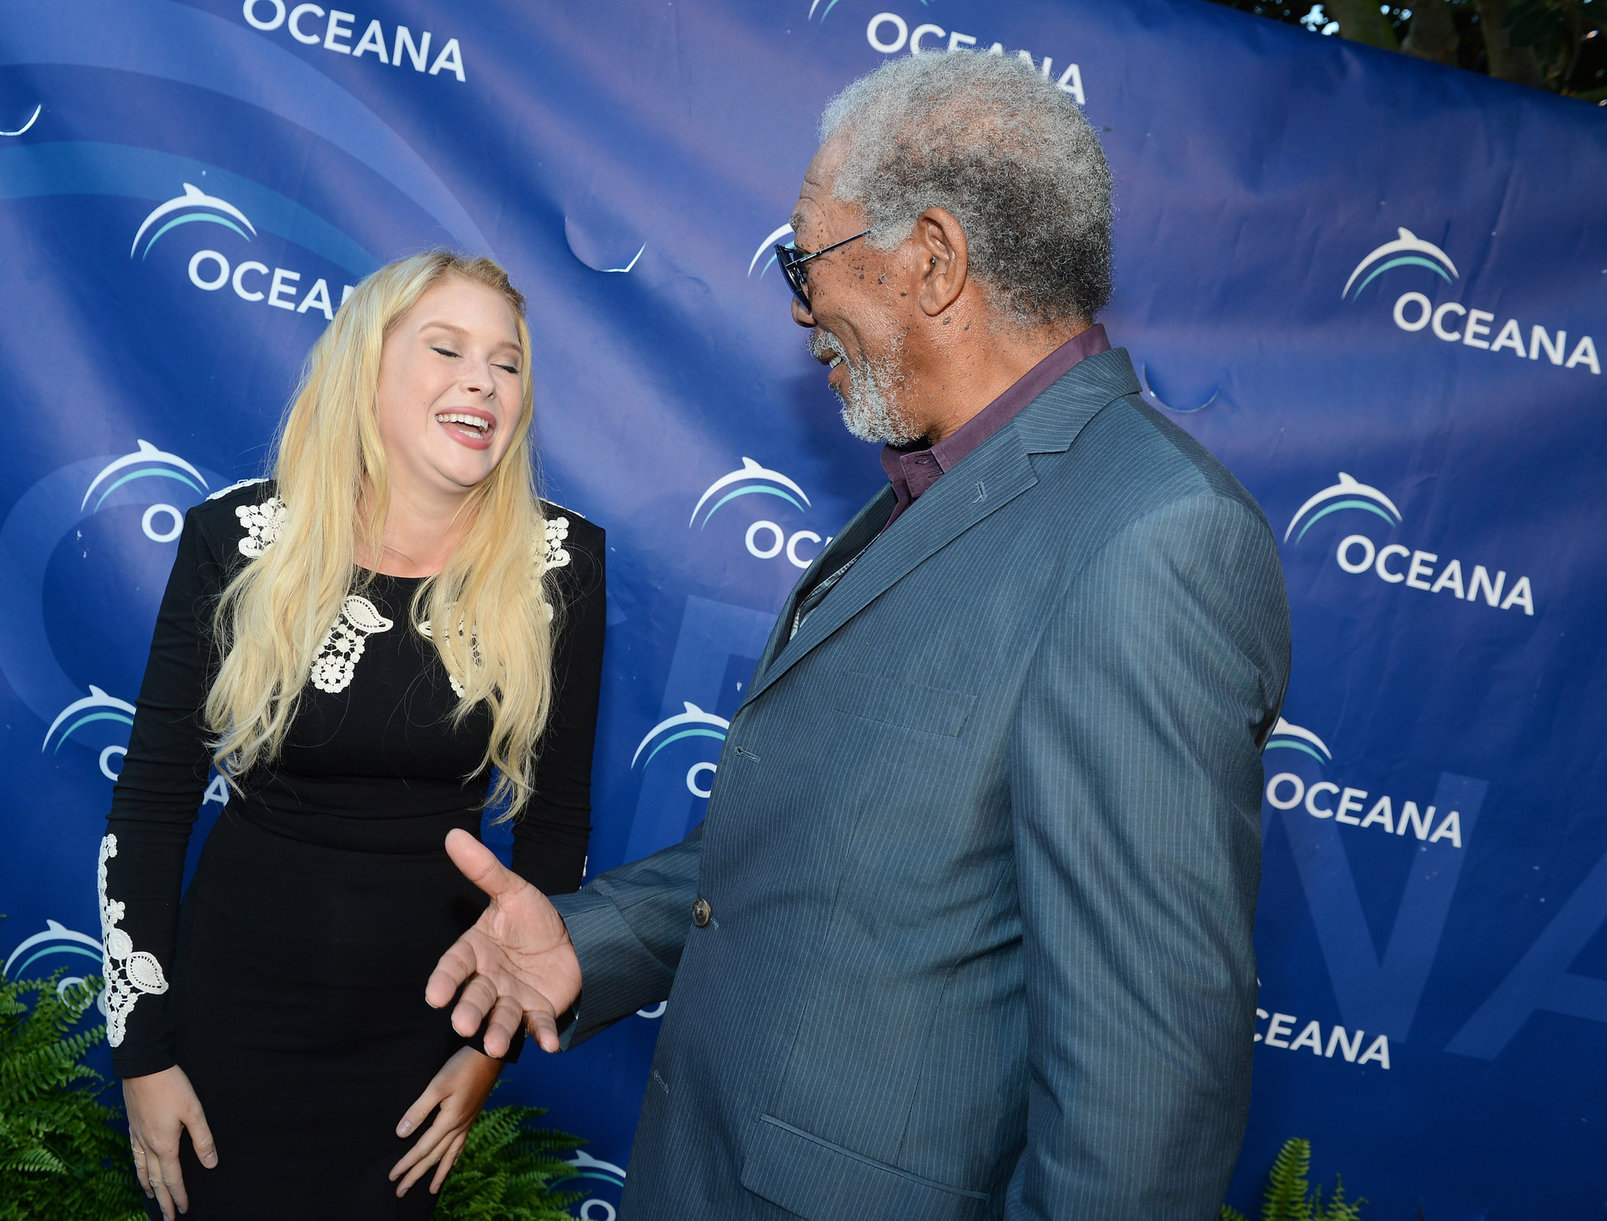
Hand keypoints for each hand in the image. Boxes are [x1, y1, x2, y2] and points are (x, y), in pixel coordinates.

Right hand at [122, 1065, 217, 1220]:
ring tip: (152, 1198)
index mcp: (164, 1145)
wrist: (143, 1067)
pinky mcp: (132, 1126)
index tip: (184, 1210)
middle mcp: (147, 1145)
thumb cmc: (171, 1086)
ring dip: (148, 1187)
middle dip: (162, 1200)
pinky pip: (133, 1156)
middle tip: (167, 1218)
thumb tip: (211, 1164)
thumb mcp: (194, 1111)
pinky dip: (136, 1169)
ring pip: (140, 1170)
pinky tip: (138, 1168)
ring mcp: (137, 1136)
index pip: (173, 1178)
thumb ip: (203, 1139)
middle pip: (154, 1180)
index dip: (179, 1195)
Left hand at [389, 1045, 502, 1196]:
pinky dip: (454, 1158)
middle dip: (417, 1175)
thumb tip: (401, 1133)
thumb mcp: (437, 1085)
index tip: (393, 1176)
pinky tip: (451, 1162)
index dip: (407, 1163)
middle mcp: (459, 1127)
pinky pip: (461, 1146)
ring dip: (438, 1173)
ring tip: (431, 1189)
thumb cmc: (462, 1067)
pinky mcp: (471, 1118)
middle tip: (402, 1191)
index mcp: (449, 1121)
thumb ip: (419, 1110)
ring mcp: (467, 1124)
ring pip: (450, 1155)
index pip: (423, 1148)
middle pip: (435, 1157)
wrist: (490, 1056)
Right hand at [426, 828, 581, 1054]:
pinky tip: (548, 1044)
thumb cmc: (533, 917)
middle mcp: (490, 979)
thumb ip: (484, 869)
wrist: (572, 937)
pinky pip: (539, 1025)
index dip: (445, 980)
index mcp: (477, 951)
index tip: (435, 996)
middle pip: (476, 997)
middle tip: (463, 1025)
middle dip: (469, 1011)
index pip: (455, 966)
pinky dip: (542, 1035)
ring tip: (497, 1044)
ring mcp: (513, 998)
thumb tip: (453, 834)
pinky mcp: (538, 1011)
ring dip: (499, 1032)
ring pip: (502, 1017)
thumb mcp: (512, 890)